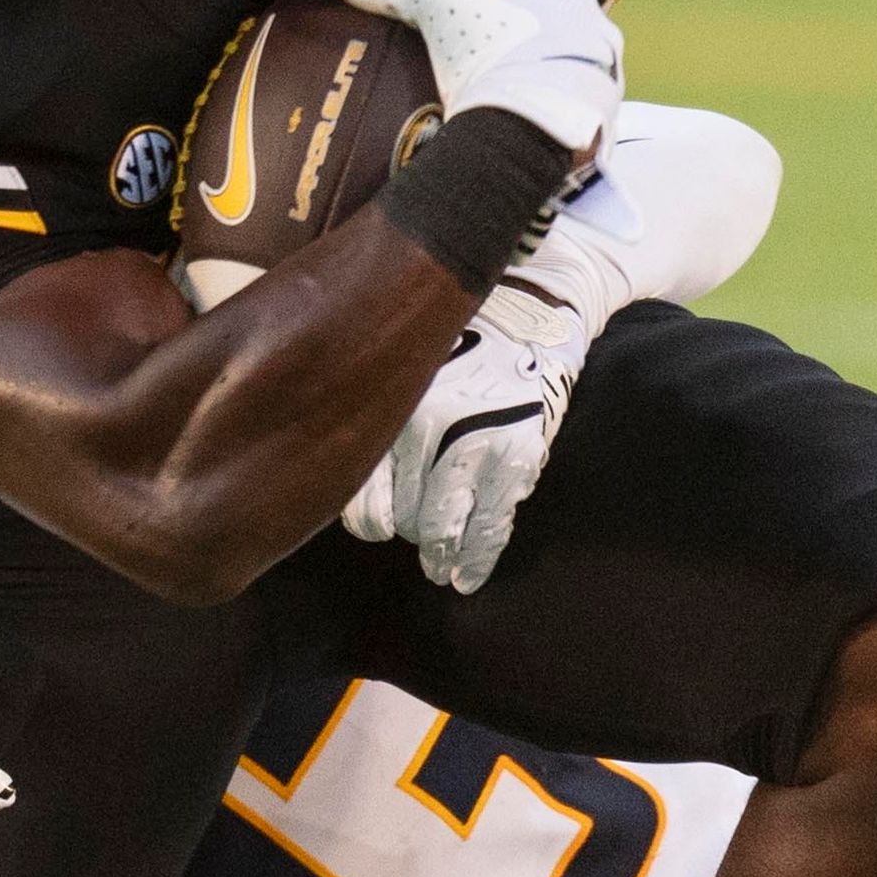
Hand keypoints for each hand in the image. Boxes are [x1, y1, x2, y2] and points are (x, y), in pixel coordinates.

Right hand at [310, 0, 622, 154]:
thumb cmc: (492, 62)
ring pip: (563, 64)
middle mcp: (599, 37)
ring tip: (494, 76)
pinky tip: (514, 121)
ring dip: (534, 64)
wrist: (527, 144)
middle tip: (478, 20)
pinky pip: (565, 114)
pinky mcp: (596, 135)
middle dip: (517, 14)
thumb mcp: (438, 11)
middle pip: (552, 12)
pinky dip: (541, 111)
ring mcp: (603, 88)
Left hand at [342, 276, 591, 591]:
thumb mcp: (400, 362)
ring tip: (438, 564)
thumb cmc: (455, 333)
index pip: (354, 489)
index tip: (373, 520)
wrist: (535, 299)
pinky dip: (474, 560)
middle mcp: (425, 425)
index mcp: (386, 399)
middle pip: (395, 515)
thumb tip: (340, 481)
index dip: (363, 516)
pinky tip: (464, 577)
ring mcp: (474, 443)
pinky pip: (489, 527)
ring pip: (438, 529)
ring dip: (436, 551)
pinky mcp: (517, 456)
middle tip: (409, 525)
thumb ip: (370, 412)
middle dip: (402, 525)